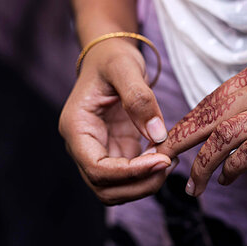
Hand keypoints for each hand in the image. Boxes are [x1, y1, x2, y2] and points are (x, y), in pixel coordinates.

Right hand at [59, 39, 176, 204]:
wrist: (110, 56)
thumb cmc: (112, 58)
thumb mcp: (124, 68)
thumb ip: (139, 99)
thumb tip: (157, 135)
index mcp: (76, 127)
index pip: (96, 168)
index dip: (128, 173)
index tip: (161, 161)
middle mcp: (84, 145)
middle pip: (105, 188)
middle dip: (139, 184)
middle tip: (169, 163)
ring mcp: (100, 151)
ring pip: (118, 188)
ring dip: (145, 183)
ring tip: (170, 159)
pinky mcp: (117, 150)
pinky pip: (130, 176)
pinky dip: (149, 173)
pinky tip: (166, 154)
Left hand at [158, 55, 246, 196]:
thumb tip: (218, 141)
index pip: (212, 100)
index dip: (187, 123)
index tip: (170, 142)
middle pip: (212, 115)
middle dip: (182, 142)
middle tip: (163, 161)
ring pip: (227, 135)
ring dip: (204, 163)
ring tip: (194, 184)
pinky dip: (234, 168)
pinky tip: (227, 179)